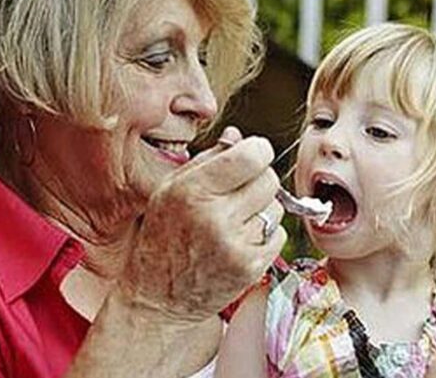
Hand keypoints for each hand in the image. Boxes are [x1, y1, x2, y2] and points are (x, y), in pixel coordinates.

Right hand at [119, 127, 286, 323]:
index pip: (252, 155)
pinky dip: (265, 235)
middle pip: (270, 179)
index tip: (250, 156)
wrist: (157, 299)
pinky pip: (279, 234)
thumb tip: (238, 136)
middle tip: (239, 193)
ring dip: (262, 210)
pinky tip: (239, 242)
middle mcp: (214, 217)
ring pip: (276, 207)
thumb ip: (206, 160)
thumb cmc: (162, 238)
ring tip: (234, 222)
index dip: (257, 151)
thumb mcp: (170, 190)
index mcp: (191, 190)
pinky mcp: (250, 268)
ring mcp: (235, 245)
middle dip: (259, 180)